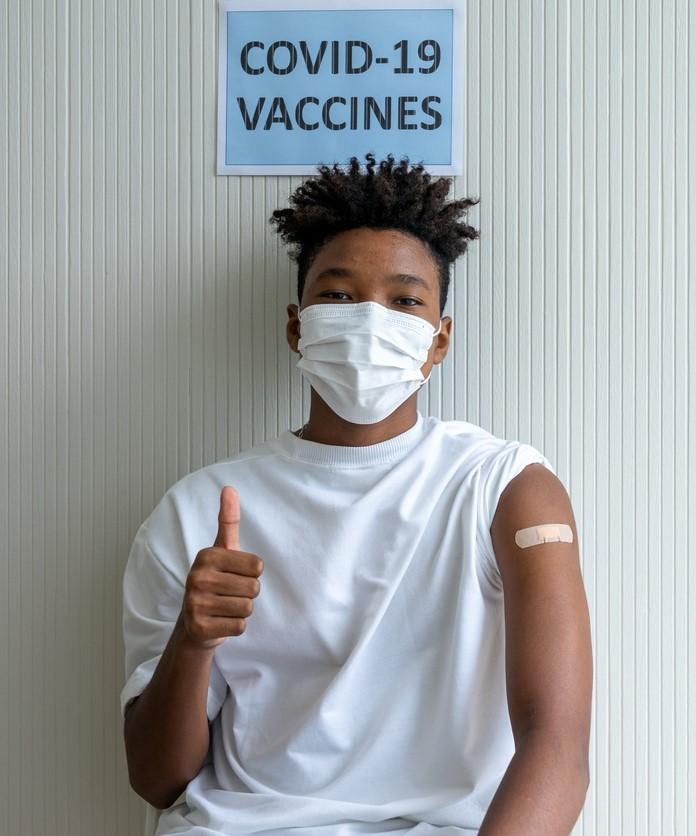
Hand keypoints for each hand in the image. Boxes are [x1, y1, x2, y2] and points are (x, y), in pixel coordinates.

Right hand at [179, 486, 263, 648]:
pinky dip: (235, 627)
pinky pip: (240, 626)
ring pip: (247, 608)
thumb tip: (229, 488)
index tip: (234, 575)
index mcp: (207, 556)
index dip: (252, 574)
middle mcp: (197, 577)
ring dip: (242, 611)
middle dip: (248, 594)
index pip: (257, 566)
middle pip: (254, 588)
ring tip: (225, 607)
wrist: (195, 623)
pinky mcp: (199, 628)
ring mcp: (195, 603)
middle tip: (229, 594)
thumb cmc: (215, 580)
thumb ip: (228, 520)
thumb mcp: (222, 549)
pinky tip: (220, 622)